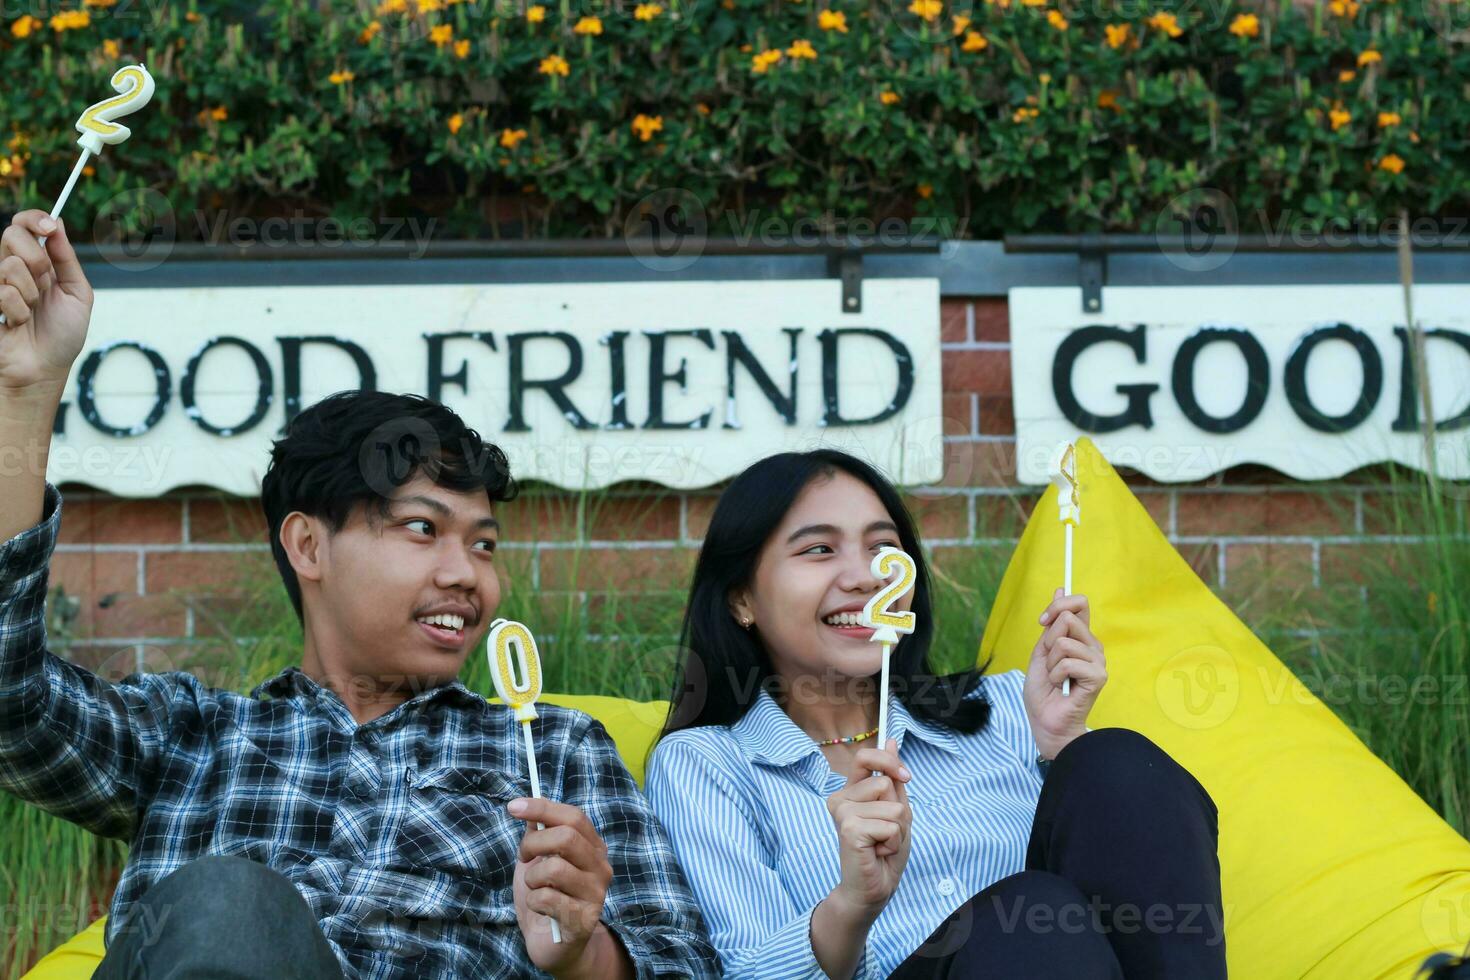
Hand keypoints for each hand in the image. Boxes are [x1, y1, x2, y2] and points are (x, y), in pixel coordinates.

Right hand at [0, 211, 92, 397]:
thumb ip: (68, 259)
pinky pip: (4, 292)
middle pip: (11, 234)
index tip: (50, 227)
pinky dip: (19, 311)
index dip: (34, 219)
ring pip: (9, 264)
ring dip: (31, 292)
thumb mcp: (78, 294)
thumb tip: (58, 225)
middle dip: (37, 258)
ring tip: (33, 311)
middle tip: (45, 282)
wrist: (45, 369)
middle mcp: (13, 268)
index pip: (23, 224)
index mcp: (36, 262)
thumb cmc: (62, 335)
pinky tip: (18, 323)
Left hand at [509, 797, 621, 978]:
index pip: (574, 817)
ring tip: (535, 887)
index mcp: (593, 848)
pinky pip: (547, 898)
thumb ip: (538, 834)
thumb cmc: (546, 896)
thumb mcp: (538, 860)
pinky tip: (540, 908)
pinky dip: (533, 901)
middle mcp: (600, 867)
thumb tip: (527, 808)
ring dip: (532, 878)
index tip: (513, 807)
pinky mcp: (584, 919)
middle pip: (566, 837)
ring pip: (554, 868)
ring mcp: (595, 894)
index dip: (542, 808)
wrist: (554, 943)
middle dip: (533, 844)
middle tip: (524, 856)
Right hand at [823, 740, 912, 922]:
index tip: (905, 777)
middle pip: (885, 783)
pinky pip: (890, 825)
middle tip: (885, 832)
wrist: (874, 888)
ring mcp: (842, 813)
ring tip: (881, 844)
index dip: (888, 761)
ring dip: (898, 830)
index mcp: (850, 791)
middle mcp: (840, 799)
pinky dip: (893, 842)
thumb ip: (892, 778)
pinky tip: (877, 853)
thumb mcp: (897, 810)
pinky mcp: (849, 828)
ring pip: (892, 805)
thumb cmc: (884, 851)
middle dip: (898, 811)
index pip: (865, 757)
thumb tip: (891, 739)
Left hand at [1023, 589, 1106, 759]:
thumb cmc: (1043, 692)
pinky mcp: (1098, 676)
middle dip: (1048, 641)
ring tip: (1056, 679)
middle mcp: (1093, 646)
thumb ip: (1051, 624)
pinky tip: (1061, 687)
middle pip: (1068, 618)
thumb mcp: (1041, 652)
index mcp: (1080, 638)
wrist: (1046, 722)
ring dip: (1050, 663)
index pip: (1079, 604)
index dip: (1058, 604)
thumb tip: (1060, 589)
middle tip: (1050, 664)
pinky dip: (1055, 675)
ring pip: (1063, 641)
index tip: (1042, 620)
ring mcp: (1098, 660)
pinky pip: (1067, 661)